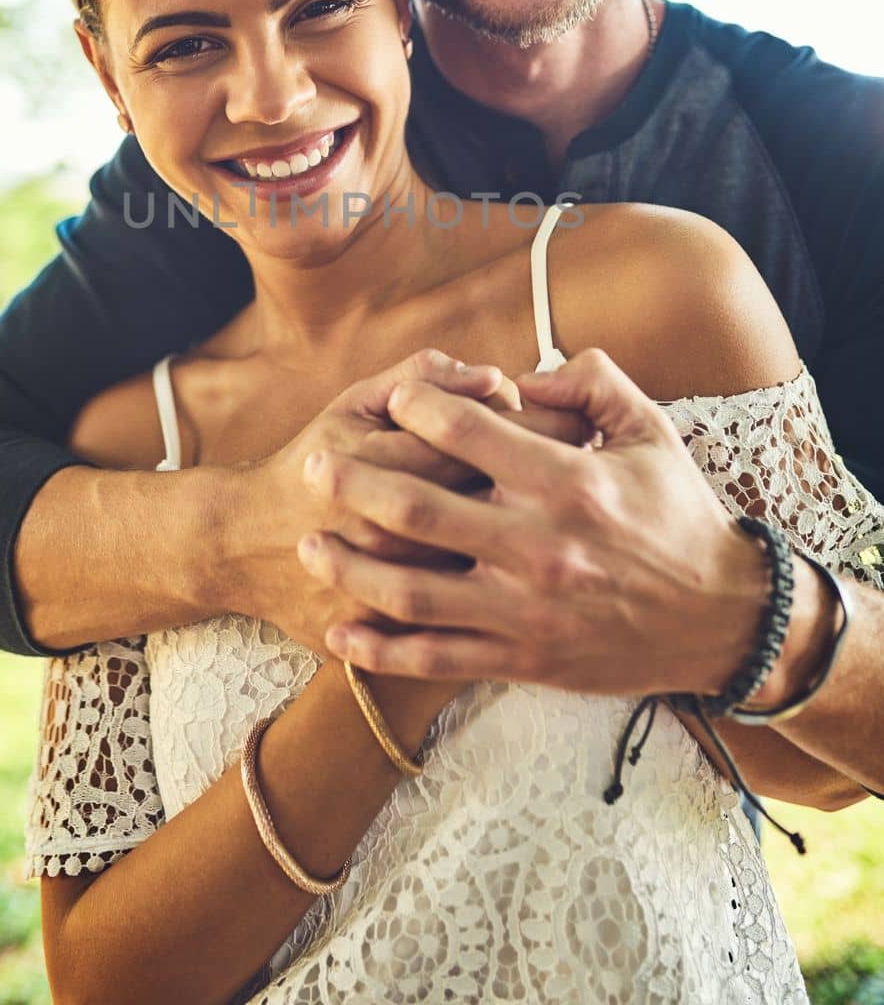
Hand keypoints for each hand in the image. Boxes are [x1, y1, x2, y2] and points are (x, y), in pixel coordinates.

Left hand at [298, 348, 766, 696]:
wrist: (721, 620)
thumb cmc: (680, 516)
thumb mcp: (651, 431)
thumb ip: (592, 382)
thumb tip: (522, 372)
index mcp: (566, 481)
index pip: (469, 433)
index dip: (419, 406)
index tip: (391, 397)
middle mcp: (537, 546)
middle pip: (419, 510)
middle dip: (356, 484)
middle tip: (313, 466)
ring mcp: (524, 609)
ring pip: (412, 591)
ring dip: (351, 567)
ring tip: (310, 544)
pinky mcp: (522, 659)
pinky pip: (436, 658)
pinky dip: (381, 651)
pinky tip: (340, 635)